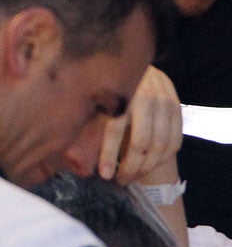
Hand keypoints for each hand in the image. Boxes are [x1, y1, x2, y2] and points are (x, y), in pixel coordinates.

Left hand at [97, 65, 181, 184]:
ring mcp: (164, 101)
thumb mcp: (96, 97)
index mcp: (119, 92)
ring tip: (132, 176)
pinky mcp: (177, 107)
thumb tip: (70, 148)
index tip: (104, 176)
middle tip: (120, 180)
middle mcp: (145, 95)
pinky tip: (150, 165)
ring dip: (147, 168)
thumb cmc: (109, 87)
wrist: (137, 65)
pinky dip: (163, 158)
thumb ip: (89, 118)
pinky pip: (175, 141)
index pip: (115, 129)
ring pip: (160, 146)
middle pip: (141, 143)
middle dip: (130, 168)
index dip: (109, 155)